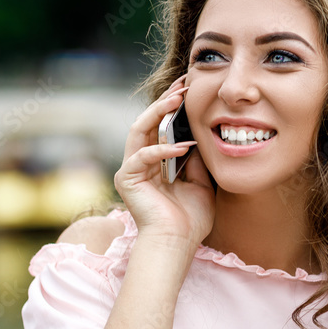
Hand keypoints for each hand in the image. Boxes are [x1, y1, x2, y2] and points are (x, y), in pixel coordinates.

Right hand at [114, 75, 215, 248]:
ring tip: (177, 100)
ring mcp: (130, 170)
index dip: (172, 106)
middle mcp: (139, 163)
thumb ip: (196, 159)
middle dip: (164, 101)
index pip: (159, 126)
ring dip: (158, 113)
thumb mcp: (201, 181)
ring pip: (138, 130)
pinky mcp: (126, 179)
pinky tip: (182, 147)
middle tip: (183, 85)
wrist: (178, 243)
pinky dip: (162, 149)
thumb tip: (200, 134)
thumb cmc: (190, 219)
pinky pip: (143, 156)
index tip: (190, 89)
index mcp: (154, 163)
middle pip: (146, 122)